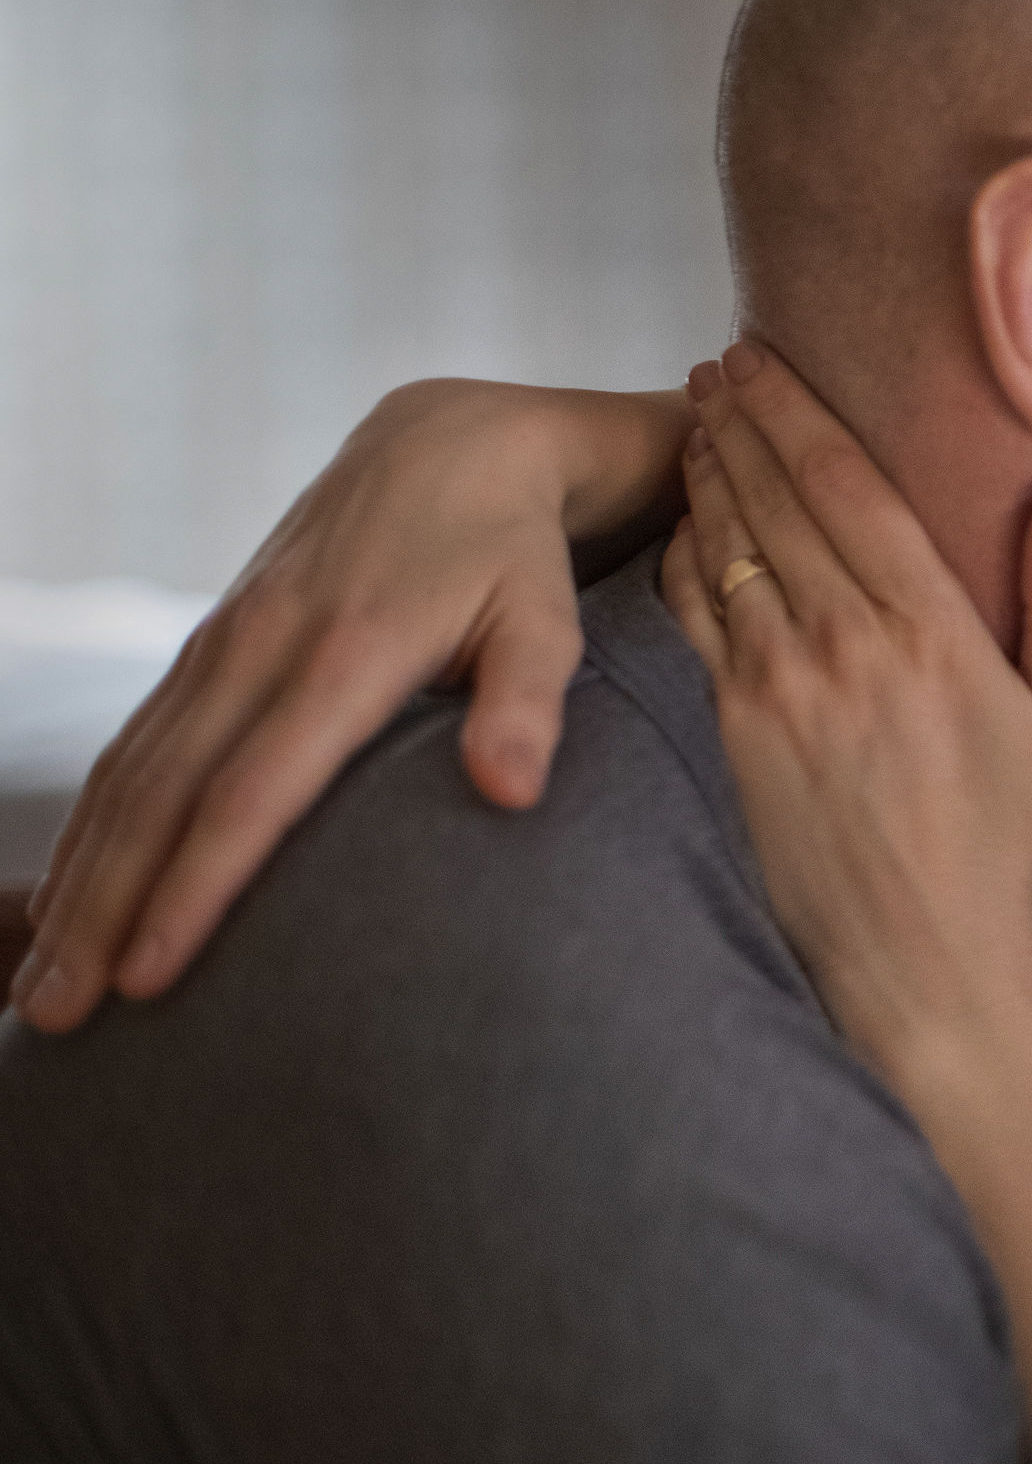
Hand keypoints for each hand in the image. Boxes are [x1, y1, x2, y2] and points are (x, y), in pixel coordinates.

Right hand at [10, 379, 689, 1031]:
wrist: (455, 445)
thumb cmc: (515, 553)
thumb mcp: (548, 615)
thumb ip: (528, 702)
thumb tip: (512, 792)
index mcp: (346, 653)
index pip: (254, 792)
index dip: (196, 887)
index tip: (151, 976)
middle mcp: (261, 648)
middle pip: (161, 798)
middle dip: (102, 911)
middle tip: (55, 1018)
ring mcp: (222, 643)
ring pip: (128, 774)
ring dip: (78, 880)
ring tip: (38, 988)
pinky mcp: (209, 644)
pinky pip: (132, 744)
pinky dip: (91, 825)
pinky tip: (65, 897)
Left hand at [659, 346, 1031, 1065]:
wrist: (920, 958)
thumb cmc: (1004, 842)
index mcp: (935, 632)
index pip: (852, 486)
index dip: (801, 412)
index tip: (767, 358)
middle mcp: (849, 645)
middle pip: (780, 498)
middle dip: (743, 419)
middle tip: (717, 363)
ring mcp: (780, 686)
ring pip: (730, 547)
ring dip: (707, 471)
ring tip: (694, 415)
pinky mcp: (734, 729)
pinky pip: (696, 616)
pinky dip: (683, 554)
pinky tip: (682, 516)